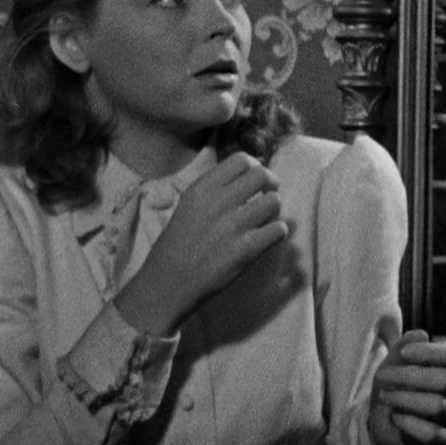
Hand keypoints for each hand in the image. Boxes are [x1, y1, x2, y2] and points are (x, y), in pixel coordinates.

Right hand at [114, 153, 287, 335]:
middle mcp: (217, 203)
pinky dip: (277, 232)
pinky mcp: (245, 250)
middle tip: (268, 195)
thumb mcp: (187, 206)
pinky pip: (278, 229)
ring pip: (274, 201)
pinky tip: (267, 238)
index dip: (255, 167)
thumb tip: (247, 176)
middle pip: (262, 175)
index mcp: (201, 189)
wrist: (166, 284)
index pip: (240, 159)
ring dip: (274, 210)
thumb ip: (214, 190)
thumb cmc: (176, 246)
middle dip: (271, 183)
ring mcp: (232, 226)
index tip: (255, 180)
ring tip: (264, 219)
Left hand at [367, 330, 445, 444]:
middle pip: (444, 379)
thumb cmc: (395, 386)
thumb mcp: (393, 362)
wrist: (386, 424)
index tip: (404, 353)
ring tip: (384, 396)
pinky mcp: (445, 440)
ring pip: (439, 406)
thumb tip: (421, 335)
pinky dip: (411, 424)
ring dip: (406, 399)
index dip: (431, 352)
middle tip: (382, 376)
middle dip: (409, 377)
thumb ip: (405, 345)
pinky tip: (396, 417)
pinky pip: (434, 434)